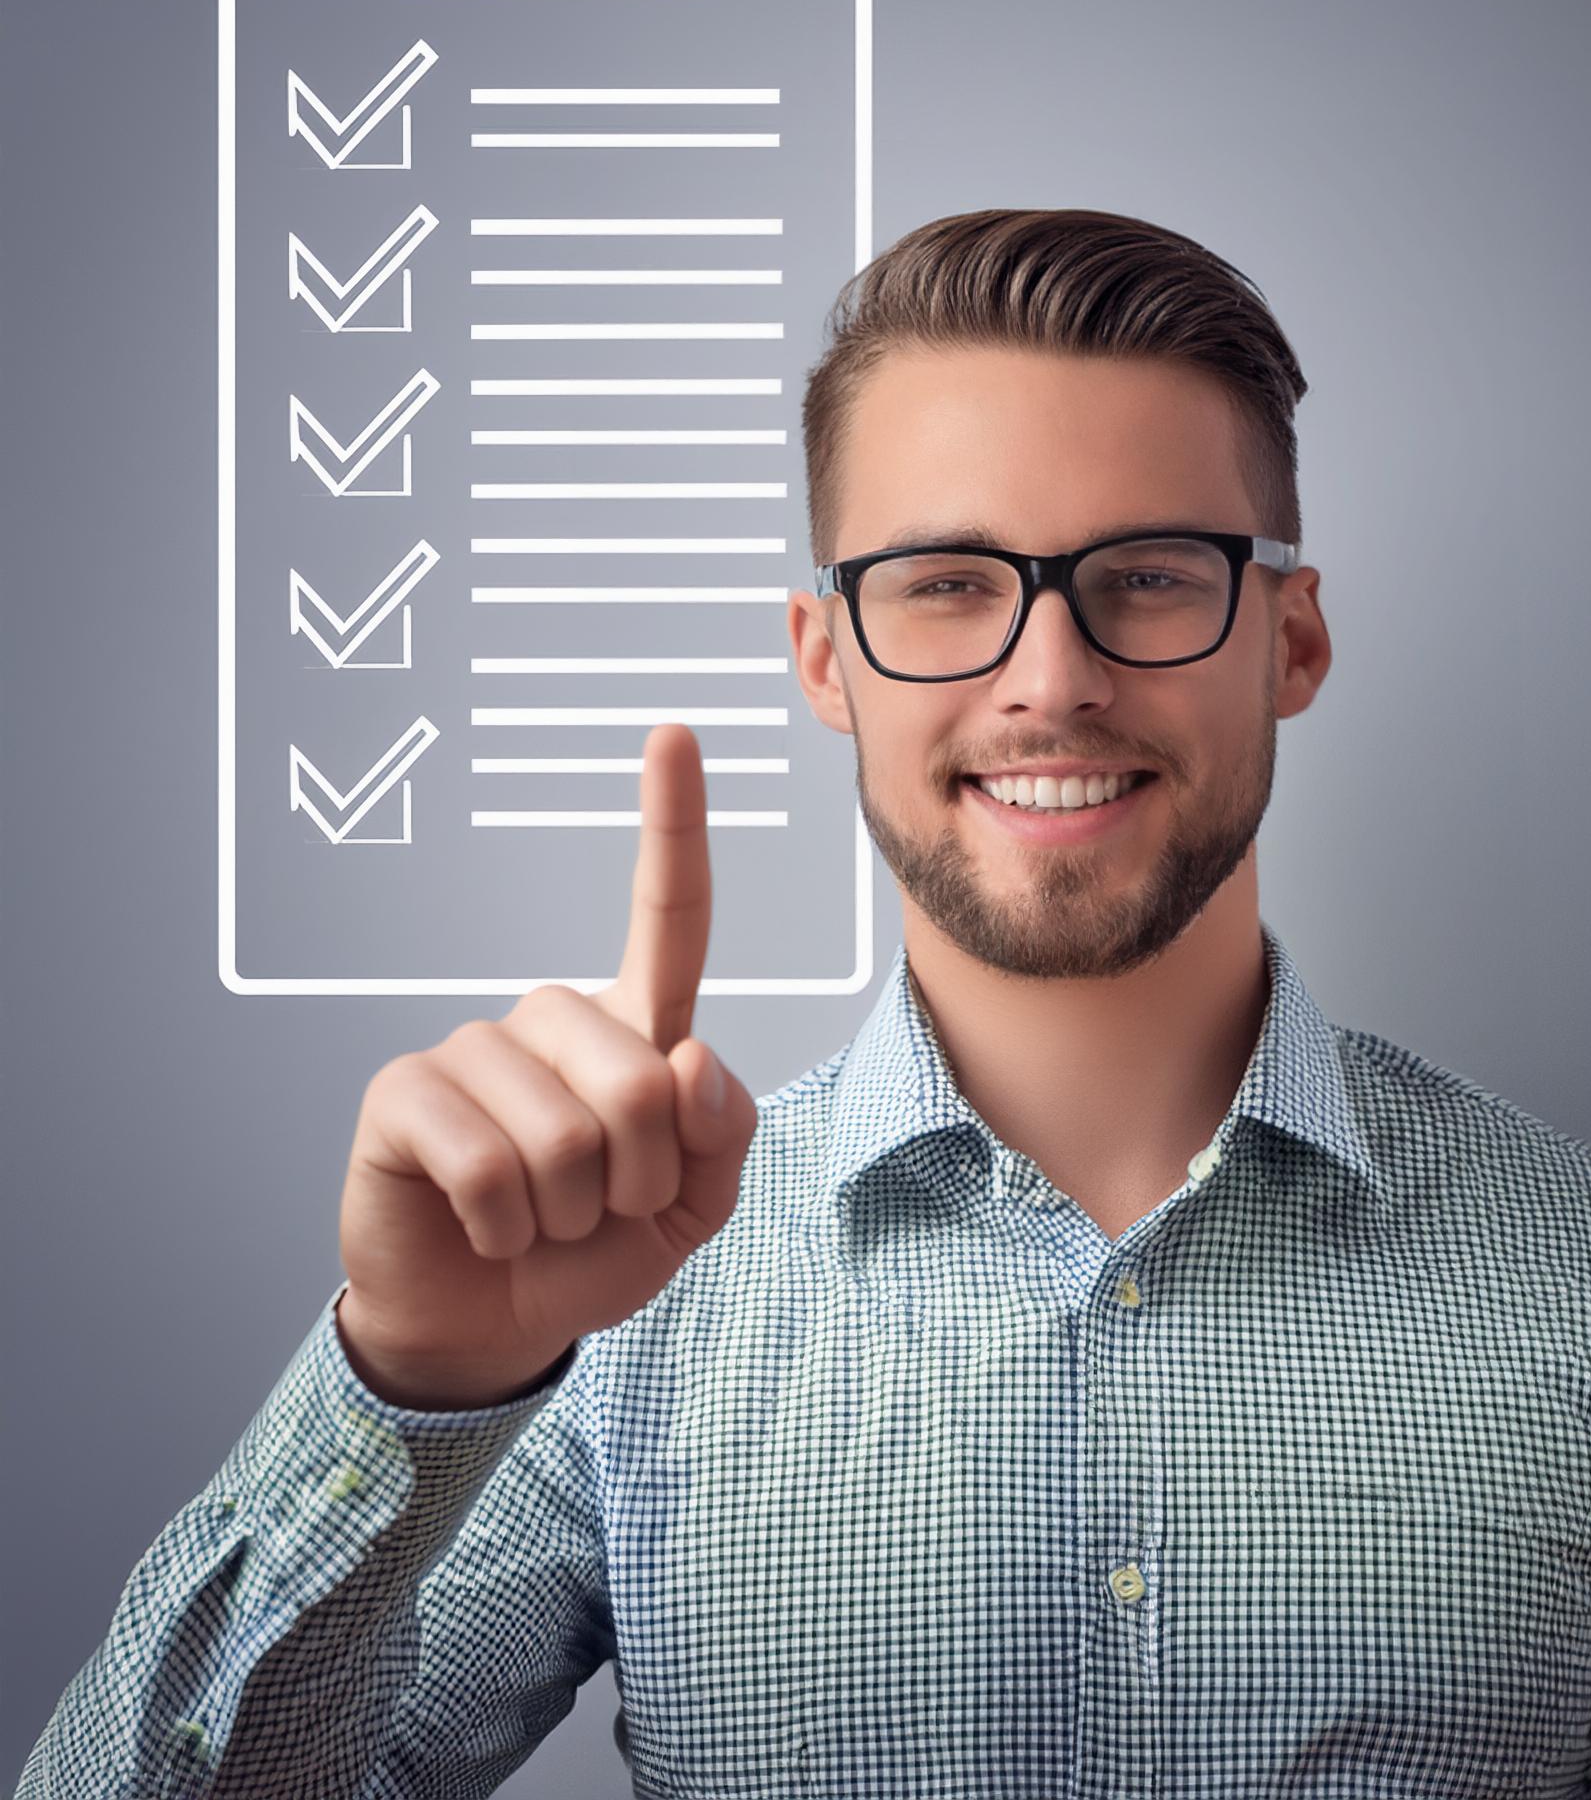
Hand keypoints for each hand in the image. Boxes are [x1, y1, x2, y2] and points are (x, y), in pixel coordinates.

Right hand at [335, 725, 756, 1407]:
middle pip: (643, 1079)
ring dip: (572, 1214)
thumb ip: (720, 1133)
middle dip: (642, 1179)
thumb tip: (686, 1057)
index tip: (675, 732)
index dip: (673, 825)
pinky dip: (505, 1227)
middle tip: (603, 1209)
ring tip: (542, 1220)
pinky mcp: (405, 1091)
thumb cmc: (595, 1251)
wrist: (494, 1324)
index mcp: (636, 1030)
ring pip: (567, 1136)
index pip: (669, 918)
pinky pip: (490, 1166)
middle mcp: (554, 1019)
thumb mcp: (694, 1207)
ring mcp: (474, 1047)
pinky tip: (487, 1226)